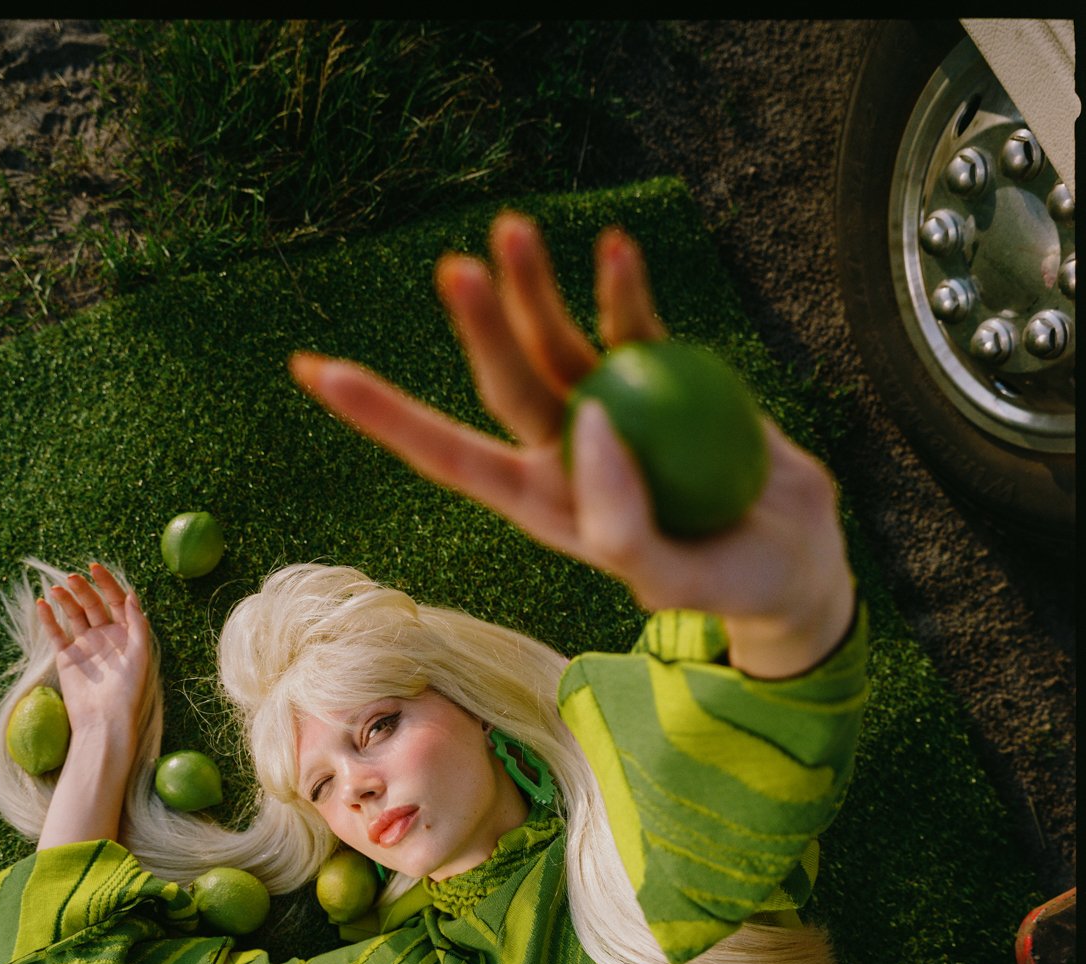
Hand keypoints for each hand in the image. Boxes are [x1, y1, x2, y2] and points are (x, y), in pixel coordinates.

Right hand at [36, 563, 150, 746]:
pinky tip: (41, 604)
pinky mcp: (67, 657)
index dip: (107, 583)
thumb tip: (131, 595)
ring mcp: (86, 646)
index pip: (116, 601)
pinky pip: (56, 633)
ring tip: (55, 589)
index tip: (94, 568)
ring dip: (66, 600)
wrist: (103, 721)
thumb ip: (137, 624)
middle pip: (94, 605)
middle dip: (84, 589)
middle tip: (71, 577)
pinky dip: (48, 619)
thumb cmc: (127, 691)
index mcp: (126, 635)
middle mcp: (106, 637)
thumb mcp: (139, 655)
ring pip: (74, 615)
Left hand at [291, 211, 854, 676]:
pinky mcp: (664, 381)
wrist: (794, 558)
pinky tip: (617, 247)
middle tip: (458, 268)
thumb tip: (588, 422)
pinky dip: (625, 289)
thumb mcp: (676, 579)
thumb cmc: (730, 585)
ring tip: (516, 229)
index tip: (318, 372)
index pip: (450, 458)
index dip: (385, 418)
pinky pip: (633, 326)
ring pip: (558, 341)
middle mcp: (564, 451)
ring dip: (537, 288)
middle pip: (506, 382)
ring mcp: (611, 409)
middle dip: (477, 328)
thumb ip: (624, 520)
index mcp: (545, 503)